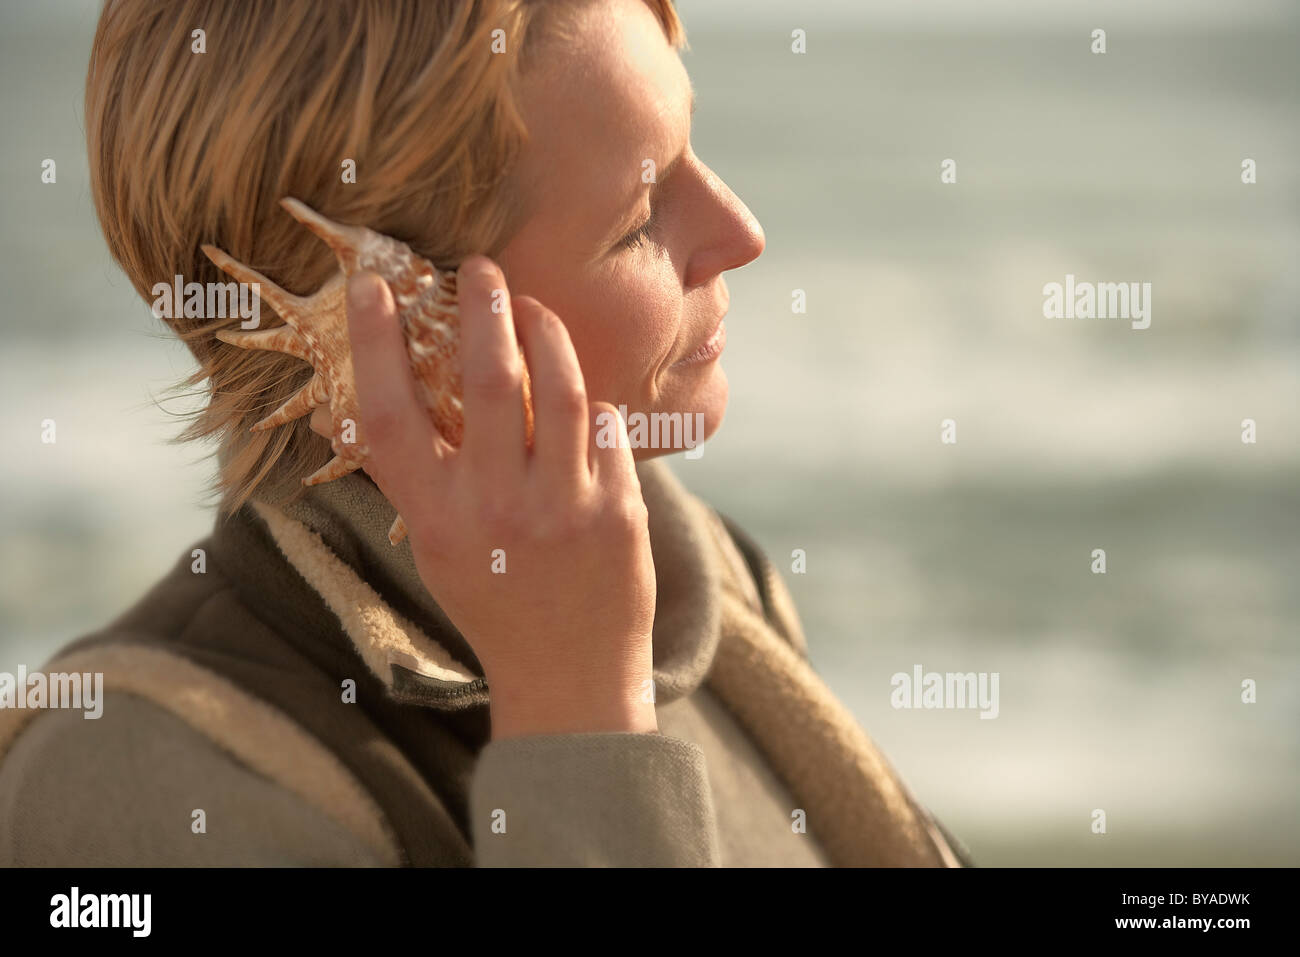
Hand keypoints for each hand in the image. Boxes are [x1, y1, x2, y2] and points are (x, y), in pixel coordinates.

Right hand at [344, 256, 657, 739]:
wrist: (569, 676)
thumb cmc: (493, 601)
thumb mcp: (436, 548)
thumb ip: (416, 478)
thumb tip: (365, 404)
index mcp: (435, 520)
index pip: (390, 415)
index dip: (374, 344)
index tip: (371, 286)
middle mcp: (497, 510)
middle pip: (489, 380)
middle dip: (483, 307)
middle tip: (481, 266)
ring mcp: (564, 509)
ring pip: (561, 388)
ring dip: (546, 332)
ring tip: (533, 307)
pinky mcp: (619, 510)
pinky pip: (608, 426)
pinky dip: (592, 401)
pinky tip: (581, 397)